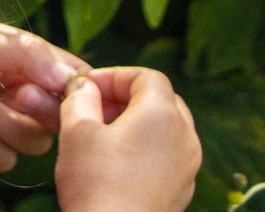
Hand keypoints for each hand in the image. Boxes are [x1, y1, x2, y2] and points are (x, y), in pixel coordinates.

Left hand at [0, 19, 87, 172]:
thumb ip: (32, 54)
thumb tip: (70, 80)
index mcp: (29, 65)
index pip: (73, 82)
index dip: (75, 91)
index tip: (61, 89)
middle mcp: (20, 96)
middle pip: (57, 120)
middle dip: (38, 109)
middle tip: (19, 93)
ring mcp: (2, 125)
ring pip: (32, 143)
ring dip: (3, 122)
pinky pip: (3, 160)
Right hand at [55, 67, 200, 211]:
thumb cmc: (97, 184)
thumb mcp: (76, 130)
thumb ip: (80, 97)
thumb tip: (83, 86)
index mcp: (163, 116)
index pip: (147, 76)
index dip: (114, 75)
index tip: (86, 87)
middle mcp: (185, 138)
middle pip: (160, 99)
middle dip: (124, 97)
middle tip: (93, 107)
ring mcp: (188, 166)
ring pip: (165, 127)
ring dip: (134, 122)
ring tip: (100, 134)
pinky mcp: (182, 189)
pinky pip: (167, 153)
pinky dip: (144, 146)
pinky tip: (114, 161)